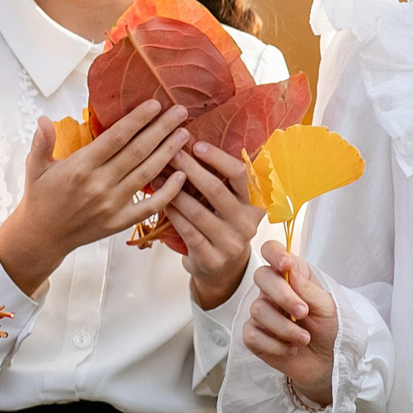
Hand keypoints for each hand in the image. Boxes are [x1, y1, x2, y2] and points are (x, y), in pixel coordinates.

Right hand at [0, 103, 190, 292]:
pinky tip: (181, 176)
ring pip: (147, 174)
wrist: (42, 237)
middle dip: (161, 129)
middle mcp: (99, 185)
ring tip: (184, 134)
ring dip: (168, 153)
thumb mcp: (35, 167)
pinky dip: (167, 193)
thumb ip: (42, 143)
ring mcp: (111, 205)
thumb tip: (43, 120)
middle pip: (137, 152)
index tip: (155, 104)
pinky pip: (149, 207)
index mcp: (80, 167)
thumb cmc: (41, 197)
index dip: (138, 120)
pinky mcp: (119, 222)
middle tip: (180, 111)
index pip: (116, 138)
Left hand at [168, 142, 266, 309]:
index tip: (197, 144)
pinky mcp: (213, 259)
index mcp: (255, 203)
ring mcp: (231, 243)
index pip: (241, 174)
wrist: (222, 269)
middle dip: (190, 169)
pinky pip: (188, 231)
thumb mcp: (231, 204)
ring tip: (157, 176)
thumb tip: (190, 143)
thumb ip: (222, 180)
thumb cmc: (222, 226)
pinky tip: (161, 201)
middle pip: (217, 190)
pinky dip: (172, 214)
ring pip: (198, 212)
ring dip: (174, 192)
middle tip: (170, 154)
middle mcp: (247, 223)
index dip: (218, 158)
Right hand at [244, 241, 336, 407]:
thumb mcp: (328, 307)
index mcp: (293, 276)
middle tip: (303, 312)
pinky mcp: (255, 336)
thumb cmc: (330, 329)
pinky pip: (252, 334)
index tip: (285, 265)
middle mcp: (273, 291)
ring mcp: (262, 313)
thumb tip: (290, 270)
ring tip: (304, 338)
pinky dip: (275, 344)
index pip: (273, 251)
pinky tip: (291, 349)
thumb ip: (309, 288)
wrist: (328, 362)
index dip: (275, 254)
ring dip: (284, 327)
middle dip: (282, 295)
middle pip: (262, 277)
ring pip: (258, 309)